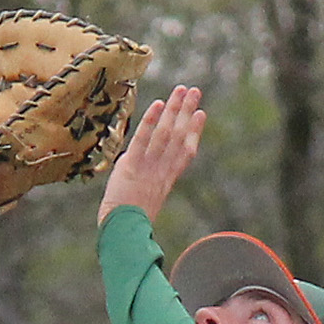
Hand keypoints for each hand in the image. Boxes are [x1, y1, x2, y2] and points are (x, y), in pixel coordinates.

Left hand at [100, 85, 203, 221]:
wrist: (122, 234)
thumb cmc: (129, 224)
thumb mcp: (142, 200)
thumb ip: (142, 182)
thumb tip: (132, 167)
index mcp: (166, 180)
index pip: (185, 151)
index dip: (194, 131)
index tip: (201, 114)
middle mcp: (162, 170)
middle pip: (179, 136)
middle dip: (187, 112)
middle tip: (195, 90)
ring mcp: (149, 167)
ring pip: (165, 133)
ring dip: (175, 109)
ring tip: (183, 89)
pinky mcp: (132, 165)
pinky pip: (143, 140)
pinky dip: (152, 121)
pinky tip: (159, 104)